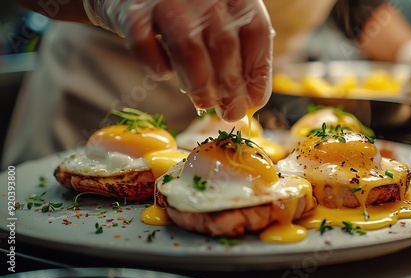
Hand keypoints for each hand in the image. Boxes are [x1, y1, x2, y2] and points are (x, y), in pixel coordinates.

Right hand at [83, 0, 273, 120]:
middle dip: (231, 88)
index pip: (255, 32)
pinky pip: (146, 47)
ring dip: (200, 85)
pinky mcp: (131, 13)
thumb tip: (252, 99)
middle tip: (231, 112)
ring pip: (189, 49)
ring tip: (204, 102)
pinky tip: (165, 72)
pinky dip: (158, 67)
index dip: (258, 72)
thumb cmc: (185, 9)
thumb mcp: (219, 16)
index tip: (254, 101)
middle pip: (224, 45)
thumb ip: (237, 48)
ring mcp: (165, 0)